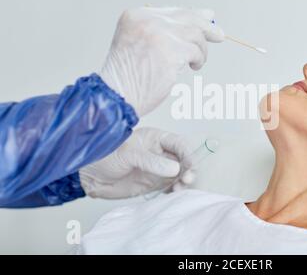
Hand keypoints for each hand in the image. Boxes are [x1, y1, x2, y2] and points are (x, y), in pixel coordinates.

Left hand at [79, 127, 195, 198]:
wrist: (90, 175)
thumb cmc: (104, 156)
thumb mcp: (128, 155)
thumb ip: (151, 161)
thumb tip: (175, 168)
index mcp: (156, 139)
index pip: (179, 144)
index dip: (188, 154)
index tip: (189, 166)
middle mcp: (161, 153)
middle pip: (184, 160)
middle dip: (189, 169)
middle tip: (186, 180)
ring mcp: (159, 169)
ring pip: (180, 174)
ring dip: (184, 181)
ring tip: (179, 189)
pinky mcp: (154, 183)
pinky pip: (171, 186)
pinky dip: (176, 191)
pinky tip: (173, 194)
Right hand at [99, 6, 224, 116]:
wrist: (116, 95)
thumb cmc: (128, 76)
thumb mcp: (137, 43)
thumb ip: (161, 31)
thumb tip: (197, 20)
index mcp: (136, 15)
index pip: (172, 11)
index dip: (193, 15)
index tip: (208, 18)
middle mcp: (147, 21)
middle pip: (187, 17)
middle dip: (206, 26)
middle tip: (219, 35)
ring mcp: (159, 35)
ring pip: (195, 35)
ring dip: (201, 50)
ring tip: (196, 62)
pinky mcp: (171, 52)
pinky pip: (195, 52)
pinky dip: (198, 60)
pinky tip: (193, 67)